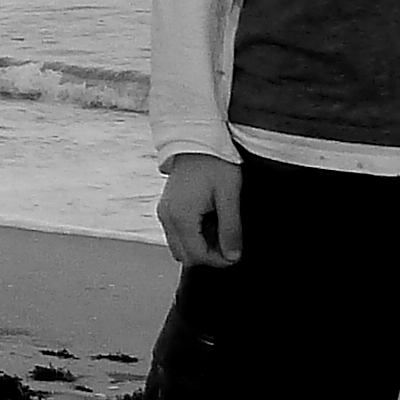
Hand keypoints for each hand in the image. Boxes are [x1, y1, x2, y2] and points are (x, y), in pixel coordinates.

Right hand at [155, 153, 242, 267]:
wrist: (198, 138)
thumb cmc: (215, 161)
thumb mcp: (229, 195)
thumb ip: (231, 228)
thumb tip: (233, 255)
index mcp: (181, 216)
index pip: (197, 255)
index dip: (218, 260)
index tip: (235, 254)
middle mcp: (167, 217)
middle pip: (185, 256)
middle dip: (208, 255)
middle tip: (229, 243)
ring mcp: (164, 212)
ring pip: (180, 247)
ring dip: (200, 246)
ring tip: (219, 228)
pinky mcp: (167, 207)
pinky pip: (177, 233)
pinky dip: (192, 235)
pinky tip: (208, 221)